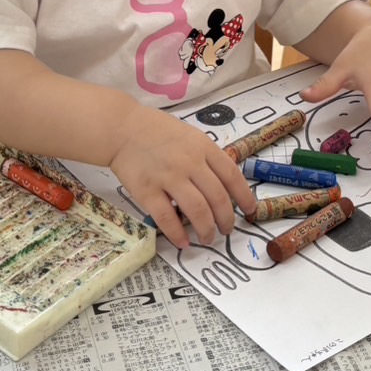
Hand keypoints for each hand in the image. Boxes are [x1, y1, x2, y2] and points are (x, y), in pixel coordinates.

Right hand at [109, 104, 256, 250]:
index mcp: (203, 147)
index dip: (244, 196)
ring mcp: (168, 177)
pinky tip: (183, 242)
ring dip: (206, 230)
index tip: (249, 210)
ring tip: (208, 238)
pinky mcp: (147, 190)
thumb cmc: (157, 131)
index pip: (232, 175)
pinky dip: (177, 233)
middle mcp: (189, 162)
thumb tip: (225, 183)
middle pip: (217, 198)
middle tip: (226, 230)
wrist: (121, 128)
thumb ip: (207, 156)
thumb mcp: (190, 135)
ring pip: (197, 210)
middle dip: (226, 219)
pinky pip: (166, 218)